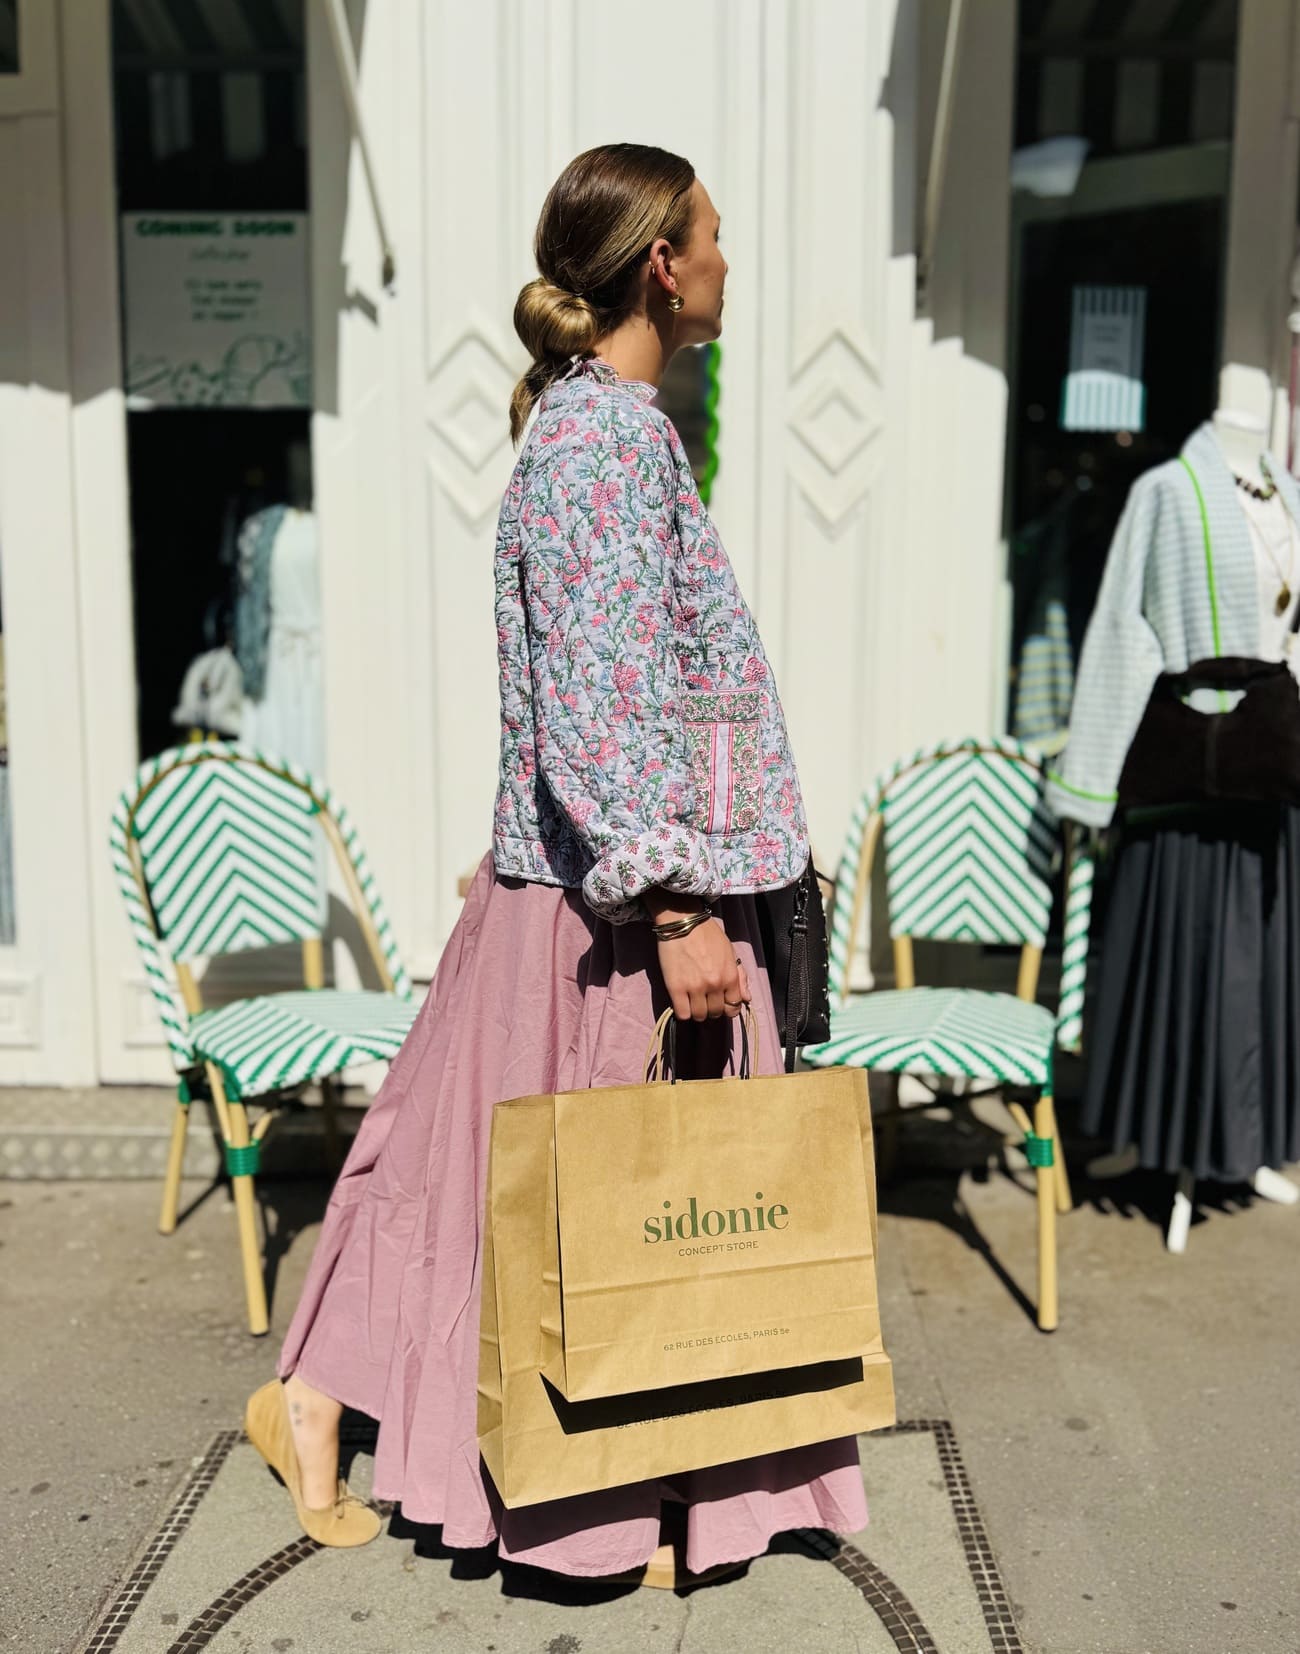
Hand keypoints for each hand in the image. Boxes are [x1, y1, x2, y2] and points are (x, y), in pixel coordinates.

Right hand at [649, 898, 750, 1020]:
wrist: (684, 922)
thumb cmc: (708, 935)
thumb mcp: (730, 952)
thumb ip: (740, 977)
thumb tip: (747, 999)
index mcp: (730, 976)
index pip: (733, 1007)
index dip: (727, 1008)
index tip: (719, 1003)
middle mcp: (715, 985)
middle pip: (715, 1013)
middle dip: (711, 1009)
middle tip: (704, 1000)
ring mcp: (695, 988)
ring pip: (699, 1016)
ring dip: (697, 1011)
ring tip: (692, 1001)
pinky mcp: (676, 988)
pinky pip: (682, 1013)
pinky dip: (683, 1012)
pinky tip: (682, 1002)